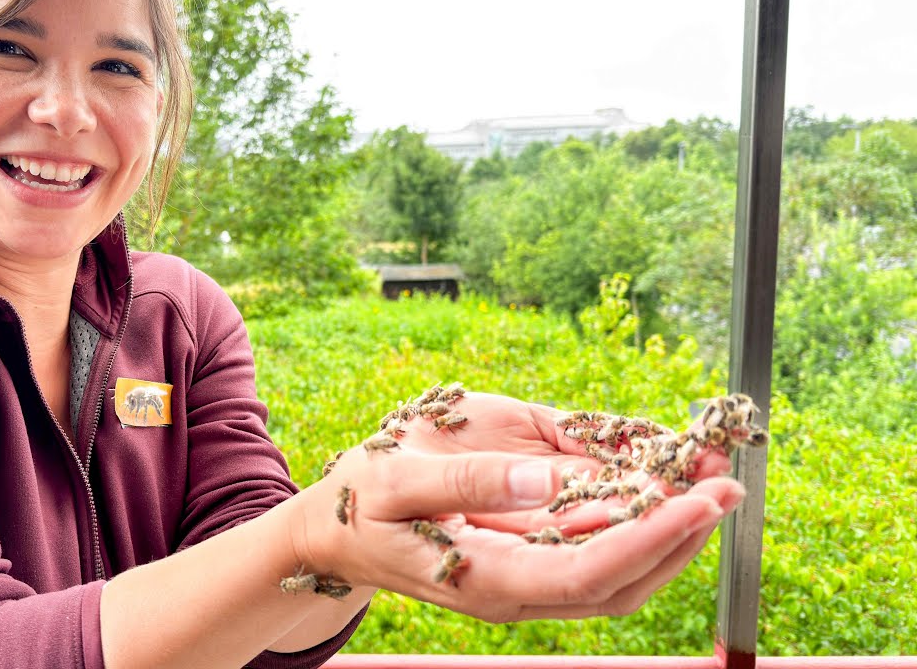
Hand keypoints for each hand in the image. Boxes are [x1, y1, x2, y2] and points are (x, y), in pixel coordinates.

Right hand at [295, 393, 746, 622]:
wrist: (332, 534)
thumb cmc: (356, 505)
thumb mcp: (394, 481)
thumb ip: (467, 482)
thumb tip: (544, 481)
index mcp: (485, 579)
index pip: (588, 573)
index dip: (650, 539)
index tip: (700, 498)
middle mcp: (517, 591)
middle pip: (622, 579)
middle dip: (682, 531)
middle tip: (729, 475)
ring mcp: (526, 580)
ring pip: (620, 570)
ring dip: (671, 525)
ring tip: (710, 470)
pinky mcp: (529, 559)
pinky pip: (597, 547)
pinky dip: (637, 515)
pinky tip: (659, 479)